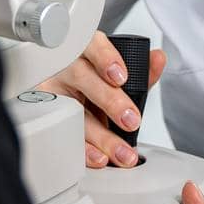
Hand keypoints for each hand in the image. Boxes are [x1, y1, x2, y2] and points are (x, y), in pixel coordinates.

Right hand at [34, 30, 166, 167]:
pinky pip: (62, 134)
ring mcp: (50, 90)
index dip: (106, 59)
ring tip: (122, 151)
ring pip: (71, 111)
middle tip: (131, 120)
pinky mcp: (45, 115)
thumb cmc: (93, 79)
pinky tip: (99, 157)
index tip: (121, 77)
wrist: (68, 94)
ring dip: (100, 136)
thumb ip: (140, 69)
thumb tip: (158, 59)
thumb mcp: (116, 74)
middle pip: (81, 78)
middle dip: (110, 101)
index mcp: (84, 49)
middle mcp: (64, 66)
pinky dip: (84, 150)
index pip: (91, 45)